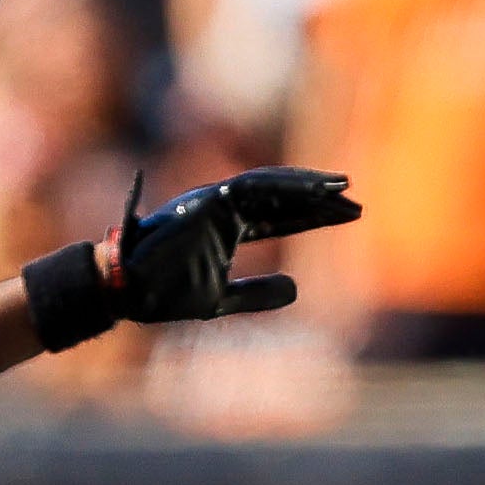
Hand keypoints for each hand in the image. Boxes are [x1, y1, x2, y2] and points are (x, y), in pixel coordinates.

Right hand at [111, 168, 362, 323]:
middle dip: (319, 199)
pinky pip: (254, 185)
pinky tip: (316, 189)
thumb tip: (298, 288)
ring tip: (344, 189)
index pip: (280, 216)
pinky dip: (286, 185)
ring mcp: (215, 199)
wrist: (129, 291)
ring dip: (308, 185)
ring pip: (271, 185)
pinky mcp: (208, 198)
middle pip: (282, 197)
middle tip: (356, 204)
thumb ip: (258, 293)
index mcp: (226, 227)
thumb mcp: (222, 299)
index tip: (348, 216)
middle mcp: (223, 207)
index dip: (314, 216)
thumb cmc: (165, 294)